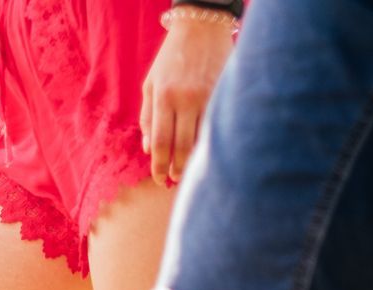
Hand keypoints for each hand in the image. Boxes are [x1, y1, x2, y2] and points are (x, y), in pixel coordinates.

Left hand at [139, 19, 235, 185]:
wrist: (202, 27)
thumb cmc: (172, 58)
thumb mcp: (151, 84)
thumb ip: (147, 117)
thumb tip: (149, 150)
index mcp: (164, 96)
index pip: (161, 141)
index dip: (159, 165)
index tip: (159, 179)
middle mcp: (186, 99)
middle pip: (182, 146)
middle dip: (177, 168)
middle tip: (174, 179)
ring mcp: (208, 96)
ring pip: (202, 139)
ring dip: (193, 161)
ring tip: (187, 172)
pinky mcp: (224, 93)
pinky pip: (217, 126)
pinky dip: (210, 143)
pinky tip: (206, 153)